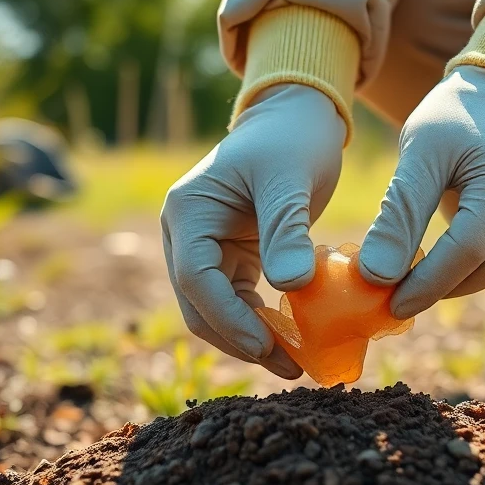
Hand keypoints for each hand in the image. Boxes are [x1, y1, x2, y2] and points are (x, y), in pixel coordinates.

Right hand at [160, 84, 344, 376]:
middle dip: (241, 340)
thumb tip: (292, 286)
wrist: (299, 116)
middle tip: (290, 368)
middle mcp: (185, 233)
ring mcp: (205, 247)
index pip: (196, 278)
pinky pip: (240, 301)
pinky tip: (297, 340)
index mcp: (187, 210)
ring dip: (253, 338)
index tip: (265, 348)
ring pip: (217, 310)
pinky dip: (264, 322)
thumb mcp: (292, 179)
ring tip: (298, 364)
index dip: (228, 318)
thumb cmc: (294, 138)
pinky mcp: (231, 256)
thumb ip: (287, 229)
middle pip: (200, 304)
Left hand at [360, 65, 484, 317]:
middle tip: (397, 296)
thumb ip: (399, 215)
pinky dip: (481, 271)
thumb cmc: (453, 121)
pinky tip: (451, 263)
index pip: (468, 248)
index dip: (428, 282)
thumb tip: (376, 276)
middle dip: (440, 288)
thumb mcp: (419, 155)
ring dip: (459, 283)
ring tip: (419, 278)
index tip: (389, 303)